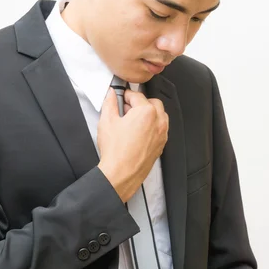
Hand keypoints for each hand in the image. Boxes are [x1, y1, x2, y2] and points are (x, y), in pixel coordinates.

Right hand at [97, 87, 168, 202]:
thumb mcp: (107, 121)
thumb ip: (110, 103)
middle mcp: (158, 122)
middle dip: (140, 103)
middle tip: (126, 108)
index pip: (137, 95)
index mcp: (146, 112)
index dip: (125, 95)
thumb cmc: (116, 151)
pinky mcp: (161, 145)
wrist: (121, 173)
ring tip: (133, 120)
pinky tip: (139, 132)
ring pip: (160, 115)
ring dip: (149, 113)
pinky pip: (161, 129)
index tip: (120, 97)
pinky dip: (153, 126)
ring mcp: (162, 134)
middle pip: (152, 103)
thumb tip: (111, 95)